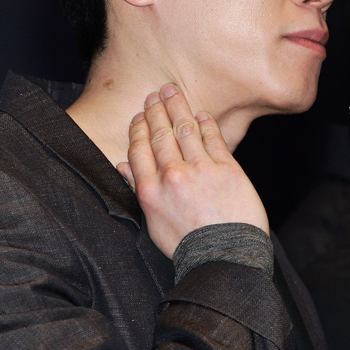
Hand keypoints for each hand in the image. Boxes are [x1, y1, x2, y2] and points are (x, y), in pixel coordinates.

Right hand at [116, 83, 268, 257]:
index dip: (138, 127)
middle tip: (154, 94)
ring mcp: (201, 169)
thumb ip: (138, 191)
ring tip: (172, 92)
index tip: (139, 116)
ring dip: (177, 107)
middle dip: (156, 110)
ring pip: (185, 129)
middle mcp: (173, 175)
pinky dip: (206, 123)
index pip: (139, 148)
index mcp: (151, 190)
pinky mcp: (227, 168)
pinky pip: (213, 138)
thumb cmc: (189, 245)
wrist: (224, 256)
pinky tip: (201, 114)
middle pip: (160, 134)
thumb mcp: (154, 223)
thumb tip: (122, 168)